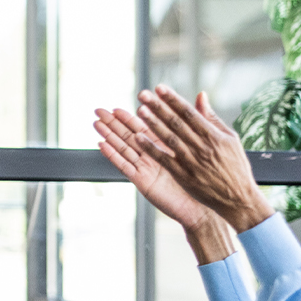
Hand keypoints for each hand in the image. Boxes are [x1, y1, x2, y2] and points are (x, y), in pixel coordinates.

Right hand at [93, 107, 235, 263]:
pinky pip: (125, 166)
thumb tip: (202, 94)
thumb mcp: (200, 144)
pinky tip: (102, 144)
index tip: (118, 105)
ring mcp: (145, 168)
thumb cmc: (204, 178)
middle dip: (113, 123)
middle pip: (128, 135)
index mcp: (164, 147)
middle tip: (99, 110)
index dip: (131, 116)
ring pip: (124, 148)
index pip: (144, 127)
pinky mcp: (142, 181)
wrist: (203, 206)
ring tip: (96, 123)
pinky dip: (113, 155)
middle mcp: (152, 156)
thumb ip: (196, 120)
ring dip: (109, 135)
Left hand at [133, 86, 275, 230]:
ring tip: (140, 110)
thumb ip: (212, 118)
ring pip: (169, 139)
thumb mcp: (230, 139)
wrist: (239, 199)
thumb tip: (200, 95)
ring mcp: (192, 162)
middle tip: (143, 94)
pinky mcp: (184, 176)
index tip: (159, 88)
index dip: (173, 100)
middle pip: (176, 123)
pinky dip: (151, 149)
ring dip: (153, 124)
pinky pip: (165, 160)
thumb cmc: (236, 166)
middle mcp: (202, 147)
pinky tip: (138, 138)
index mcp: (214, 136)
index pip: (189, 113)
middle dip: (159, 107)